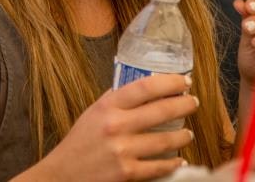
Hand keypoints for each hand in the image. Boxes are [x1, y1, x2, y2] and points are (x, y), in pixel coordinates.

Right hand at [31, 74, 197, 180]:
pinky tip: (179, 160)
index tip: (184, 81)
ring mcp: (122, 151)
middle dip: (184, 105)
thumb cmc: (79, 142)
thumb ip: (115, 99)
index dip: (170, 82)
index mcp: (108, 106)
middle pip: (161, 110)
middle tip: (193, 103)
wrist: (61, 175)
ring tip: (188, 134)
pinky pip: (158, 167)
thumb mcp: (93, 112)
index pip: (146, 87)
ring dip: (182, 136)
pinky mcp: (126, 174)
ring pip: (165, 140)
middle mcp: (116, 126)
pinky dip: (172, 163)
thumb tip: (142, 86)